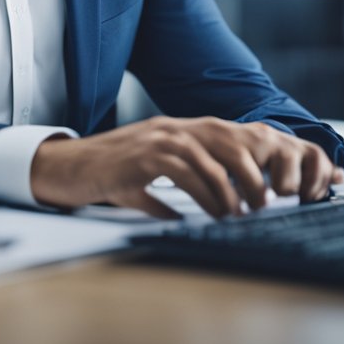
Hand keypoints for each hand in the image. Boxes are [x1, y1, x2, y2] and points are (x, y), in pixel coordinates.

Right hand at [29, 116, 343, 218]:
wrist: (68, 167)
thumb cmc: (110, 171)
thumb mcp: (151, 169)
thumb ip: (182, 179)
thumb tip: (209, 207)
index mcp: (178, 128)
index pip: (229, 134)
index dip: (257, 154)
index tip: (275, 181)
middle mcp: (171, 129)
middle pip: (227, 142)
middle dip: (252, 174)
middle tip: (264, 203)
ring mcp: (156, 141)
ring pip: (208, 163)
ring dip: (229, 192)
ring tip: (238, 215)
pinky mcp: (141, 159)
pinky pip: (182, 177)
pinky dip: (201, 199)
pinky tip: (208, 215)